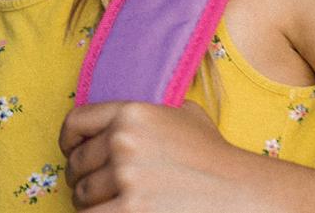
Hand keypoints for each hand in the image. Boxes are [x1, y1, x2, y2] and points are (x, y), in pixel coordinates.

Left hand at [59, 100, 254, 211]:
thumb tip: (120, 117)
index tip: (72, 154)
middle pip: (77, 163)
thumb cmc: (215, 158)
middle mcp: (123, 140)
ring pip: (82, 194)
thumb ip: (148, 113)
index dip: (69, 141)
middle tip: (96, 189)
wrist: (245, 194)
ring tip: (110, 205)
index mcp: (131, 112)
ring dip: (90, 203)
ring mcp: (126, 176)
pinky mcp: (131, 209)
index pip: (76, 123)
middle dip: (82, 178)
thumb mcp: (183, 116)